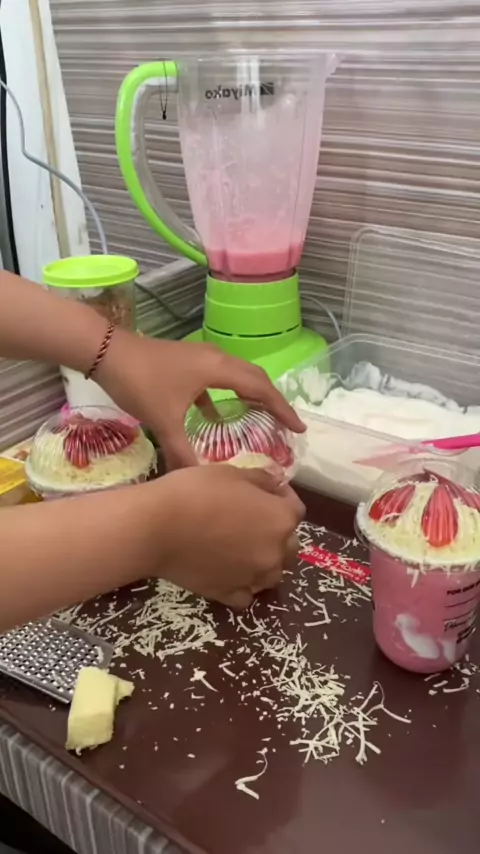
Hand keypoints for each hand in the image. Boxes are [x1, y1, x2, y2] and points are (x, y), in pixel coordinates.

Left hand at [96, 330, 304, 466]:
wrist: (107, 353)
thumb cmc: (140, 383)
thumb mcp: (164, 421)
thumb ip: (183, 453)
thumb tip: (198, 481)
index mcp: (218, 369)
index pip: (261, 389)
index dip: (282, 409)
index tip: (299, 428)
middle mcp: (216, 359)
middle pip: (255, 379)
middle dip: (274, 402)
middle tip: (288, 426)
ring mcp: (201, 358)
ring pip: (237, 377)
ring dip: (251, 396)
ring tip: (263, 420)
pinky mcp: (187, 363)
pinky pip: (216, 380)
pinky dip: (223, 397)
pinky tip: (215, 417)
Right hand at [157, 465, 304, 607]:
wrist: (157, 527)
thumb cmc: (196, 491)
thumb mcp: (232, 472)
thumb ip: (261, 479)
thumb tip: (275, 484)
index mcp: (281, 519)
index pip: (295, 509)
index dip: (282, 497)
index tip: (266, 491)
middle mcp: (275, 552)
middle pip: (289, 545)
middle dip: (277, 532)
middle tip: (252, 521)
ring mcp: (253, 577)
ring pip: (272, 574)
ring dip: (264, 562)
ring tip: (243, 550)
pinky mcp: (229, 594)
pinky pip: (246, 594)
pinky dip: (242, 585)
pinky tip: (228, 572)